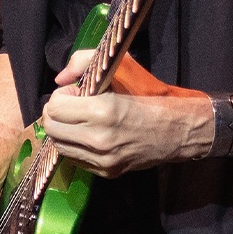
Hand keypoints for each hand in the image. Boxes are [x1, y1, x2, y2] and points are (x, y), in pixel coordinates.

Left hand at [44, 51, 211, 177]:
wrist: (181, 130)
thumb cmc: (150, 95)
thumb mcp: (121, 67)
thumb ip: (83, 61)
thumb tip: (60, 79)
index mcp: (102, 112)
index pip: (54, 108)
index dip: (61, 96)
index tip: (77, 92)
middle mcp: (99, 140)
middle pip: (51, 128)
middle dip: (57, 113)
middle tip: (74, 106)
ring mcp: (102, 160)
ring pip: (59, 145)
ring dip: (64, 130)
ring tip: (81, 120)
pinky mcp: (106, 172)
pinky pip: (74, 158)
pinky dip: (75, 145)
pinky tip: (90, 134)